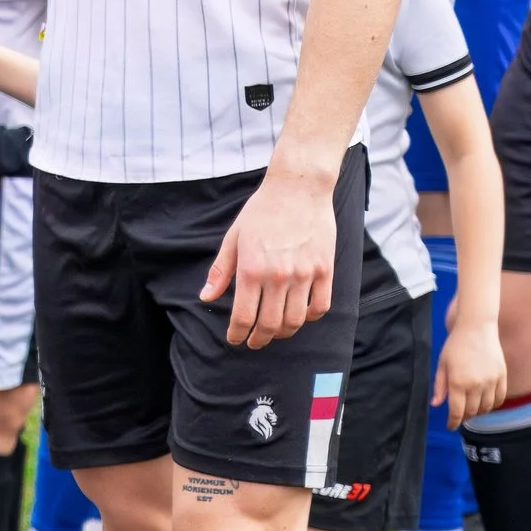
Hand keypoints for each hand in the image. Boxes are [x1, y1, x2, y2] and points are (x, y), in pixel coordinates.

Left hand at [201, 166, 336, 347]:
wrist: (298, 188)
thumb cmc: (261, 211)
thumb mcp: (234, 238)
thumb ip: (221, 271)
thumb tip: (206, 298)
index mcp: (251, 269)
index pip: (243, 316)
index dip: (238, 334)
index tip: (235, 340)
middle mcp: (278, 276)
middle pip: (270, 325)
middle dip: (259, 339)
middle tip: (254, 342)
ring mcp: (304, 274)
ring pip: (295, 320)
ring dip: (283, 333)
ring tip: (275, 333)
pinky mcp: (325, 270)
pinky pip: (320, 306)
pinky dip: (309, 317)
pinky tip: (300, 316)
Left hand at [430, 318, 506, 429]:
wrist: (477, 328)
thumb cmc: (455, 345)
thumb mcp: (442, 364)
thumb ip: (439, 386)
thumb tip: (436, 405)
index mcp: (457, 382)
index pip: (457, 412)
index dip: (453, 422)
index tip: (450, 426)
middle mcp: (476, 385)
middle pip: (472, 411)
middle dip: (464, 416)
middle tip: (460, 415)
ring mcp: (491, 381)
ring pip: (486, 407)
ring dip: (478, 412)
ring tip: (472, 409)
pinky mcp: (502, 376)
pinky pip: (500, 398)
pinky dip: (493, 404)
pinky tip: (486, 403)